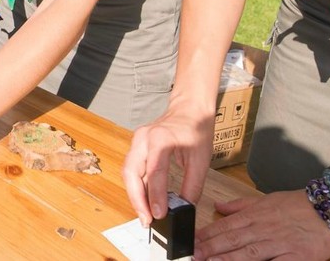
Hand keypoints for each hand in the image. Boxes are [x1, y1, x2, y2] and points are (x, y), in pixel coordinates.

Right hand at [122, 104, 214, 224]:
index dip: (155, 195)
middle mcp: (143, 138)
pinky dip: (137, 187)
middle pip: (130, 172)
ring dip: (134, 195)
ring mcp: (137, 141)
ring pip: (127, 172)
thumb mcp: (201, 160)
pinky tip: (145, 201)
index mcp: (161, 139)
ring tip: (145, 214)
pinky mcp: (137, 147)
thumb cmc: (196, 130)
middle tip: (146, 220)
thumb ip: (193, 185)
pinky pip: (132, 170)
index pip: (154, 171)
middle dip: (136, 199)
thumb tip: (184, 208)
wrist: (189, 109)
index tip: (160, 214)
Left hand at [194, 190, 329, 260]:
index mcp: (255, 215)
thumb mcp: (266, 199)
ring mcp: (279, 243)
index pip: (225, 226)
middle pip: (233, 240)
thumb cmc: (298, 205)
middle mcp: (264, 229)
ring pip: (249, 253)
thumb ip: (240, 205)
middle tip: (192, 256)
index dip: (206, 235)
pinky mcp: (296, 257)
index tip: (190, 243)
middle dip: (210, 249)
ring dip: (228, 259)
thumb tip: (218, 207)